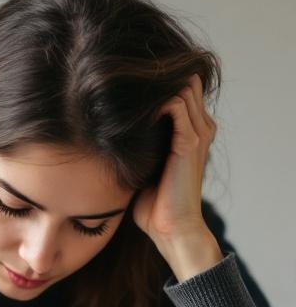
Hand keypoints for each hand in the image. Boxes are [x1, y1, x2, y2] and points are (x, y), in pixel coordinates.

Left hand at [132, 73, 222, 280]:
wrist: (171, 229)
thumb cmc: (154, 202)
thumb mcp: (145, 162)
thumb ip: (139, 140)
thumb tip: (107, 123)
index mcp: (193, 130)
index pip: (183, 87)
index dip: (156, 81)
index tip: (125, 82)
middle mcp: (200, 127)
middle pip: (185, 80)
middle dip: (154, 78)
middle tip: (123, 80)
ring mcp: (198, 134)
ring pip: (183, 87)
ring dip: (153, 87)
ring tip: (125, 94)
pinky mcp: (189, 144)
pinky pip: (177, 105)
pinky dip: (156, 102)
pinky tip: (133, 113)